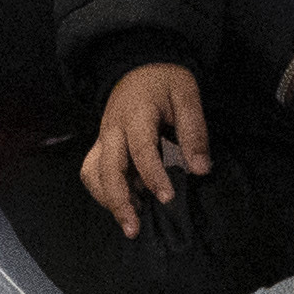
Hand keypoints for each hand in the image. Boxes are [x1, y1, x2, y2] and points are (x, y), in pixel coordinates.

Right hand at [82, 62, 210, 235]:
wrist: (137, 64)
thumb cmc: (165, 81)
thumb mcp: (186, 96)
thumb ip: (194, 131)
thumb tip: (200, 169)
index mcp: (136, 115)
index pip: (141, 150)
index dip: (154, 175)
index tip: (168, 198)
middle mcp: (113, 129)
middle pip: (107, 169)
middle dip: (118, 201)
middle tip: (134, 229)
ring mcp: (103, 138)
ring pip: (93, 173)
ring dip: (108, 199)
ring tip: (130, 220)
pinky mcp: (102, 145)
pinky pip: (93, 172)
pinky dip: (106, 191)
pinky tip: (128, 203)